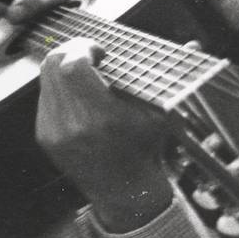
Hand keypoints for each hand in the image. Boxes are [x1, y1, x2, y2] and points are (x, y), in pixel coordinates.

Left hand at [35, 39, 172, 231]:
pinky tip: (79, 93)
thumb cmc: (146, 151)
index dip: (82, 48)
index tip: (100, 51)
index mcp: (100, 118)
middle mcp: (72, 126)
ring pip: (46, 79)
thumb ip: (174, 77)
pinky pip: (45, 98)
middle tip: (90, 53)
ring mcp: (54, 133)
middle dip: (71, 51)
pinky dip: (59, 87)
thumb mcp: (163, 115)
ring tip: (85, 71)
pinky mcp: (45, 137)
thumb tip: (193, 45)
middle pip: (53, 66)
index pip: (72, 67)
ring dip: (63, 67)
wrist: (126, 193)